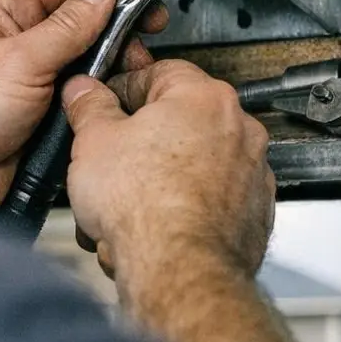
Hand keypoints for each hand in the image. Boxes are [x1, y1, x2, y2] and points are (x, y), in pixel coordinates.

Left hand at [0, 0, 165, 211]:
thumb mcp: (20, 59)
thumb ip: (67, 26)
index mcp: (6, 17)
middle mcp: (19, 48)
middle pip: (80, 28)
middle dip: (111, 36)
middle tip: (137, 47)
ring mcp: (31, 85)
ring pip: (84, 70)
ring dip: (103, 76)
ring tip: (120, 80)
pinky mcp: (40, 121)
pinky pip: (77, 106)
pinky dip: (92, 108)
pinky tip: (101, 110)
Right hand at [62, 60, 273, 303]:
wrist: (179, 270)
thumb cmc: (144, 207)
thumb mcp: (93, 141)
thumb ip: (89, 106)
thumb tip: (84, 91)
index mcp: (202, 97)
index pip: (159, 71)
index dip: (124, 89)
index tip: (106, 104)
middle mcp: (238, 128)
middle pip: (181, 119)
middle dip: (144, 139)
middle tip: (113, 157)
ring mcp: (252, 171)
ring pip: (197, 161)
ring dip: (164, 176)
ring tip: (129, 201)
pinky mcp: (256, 212)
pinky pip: (214, 197)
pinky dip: (189, 206)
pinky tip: (158, 223)